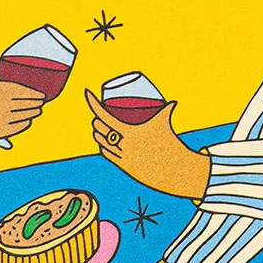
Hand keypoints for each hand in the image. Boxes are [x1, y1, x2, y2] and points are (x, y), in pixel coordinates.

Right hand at [0, 80, 44, 155]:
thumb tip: (19, 93)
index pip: (22, 89)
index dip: (34, 92)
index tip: (41, 92)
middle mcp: (1, 102)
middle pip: (27, 102)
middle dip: (37, 102)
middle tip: (41, 101)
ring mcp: (2, 117)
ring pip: (26, 114)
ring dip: (33, 112)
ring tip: (37, 110)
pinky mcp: (1, 131)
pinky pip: (19, 126)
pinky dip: (25, 123)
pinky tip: (27, 121)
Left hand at [86, 90, 210, 199]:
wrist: (173, 169)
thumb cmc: (171, 143)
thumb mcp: (165, 123)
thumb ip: (167, 109)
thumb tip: (172, 102)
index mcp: (129, 132)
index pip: (104, 115)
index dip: (93, 103)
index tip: (88, 93)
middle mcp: (122, 145)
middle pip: (101, 128)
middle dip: (97, 118)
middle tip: (100, 111)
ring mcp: (122, 157)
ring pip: (102, 142)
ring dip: (97, 132)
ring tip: (98, 125)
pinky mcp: (125, 167)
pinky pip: (108, 155)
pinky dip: (103, 146)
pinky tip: (102, 143)